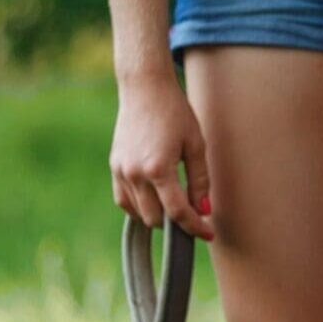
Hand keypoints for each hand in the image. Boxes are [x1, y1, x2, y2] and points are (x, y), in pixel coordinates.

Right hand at [109, 72, 214, 240]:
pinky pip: (124, 199)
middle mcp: (135, 173)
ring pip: (138, 212)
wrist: (145, 88)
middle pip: (155, 218)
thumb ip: (199, 180)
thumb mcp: (196, 145)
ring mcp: (121, 170)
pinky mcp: (114, 166)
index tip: (208, 233)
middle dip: (176, 223)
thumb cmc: (175, 113)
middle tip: (194, 217)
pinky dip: (139, 207)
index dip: (195, 227)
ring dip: (157, 216)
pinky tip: (155, 201)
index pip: (177, 212)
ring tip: (175, 206)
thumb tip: (203, 210)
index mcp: (158, 168)